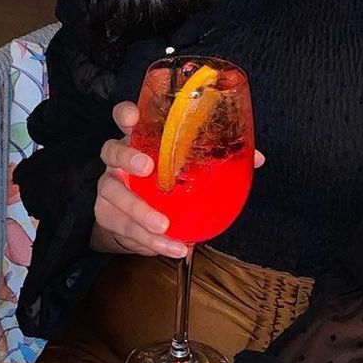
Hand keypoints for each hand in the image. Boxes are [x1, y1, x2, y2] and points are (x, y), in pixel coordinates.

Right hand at [91, 100, 263, 257]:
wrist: (137, 216)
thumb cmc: (166, 180)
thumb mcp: (188, 164)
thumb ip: (219, 157)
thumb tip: (256, 159)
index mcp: (139, 139)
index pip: (125, 117)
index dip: (125, 114)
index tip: (133, 118)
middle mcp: (118, 160)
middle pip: (111, 151)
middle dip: (127, 158)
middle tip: (147, 168)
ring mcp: (109, 187)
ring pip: (114, 195)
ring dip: (139, 213)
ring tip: (164, 227)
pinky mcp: (106, 215)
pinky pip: (123, 228)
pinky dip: (147, 241)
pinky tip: (171, 247)